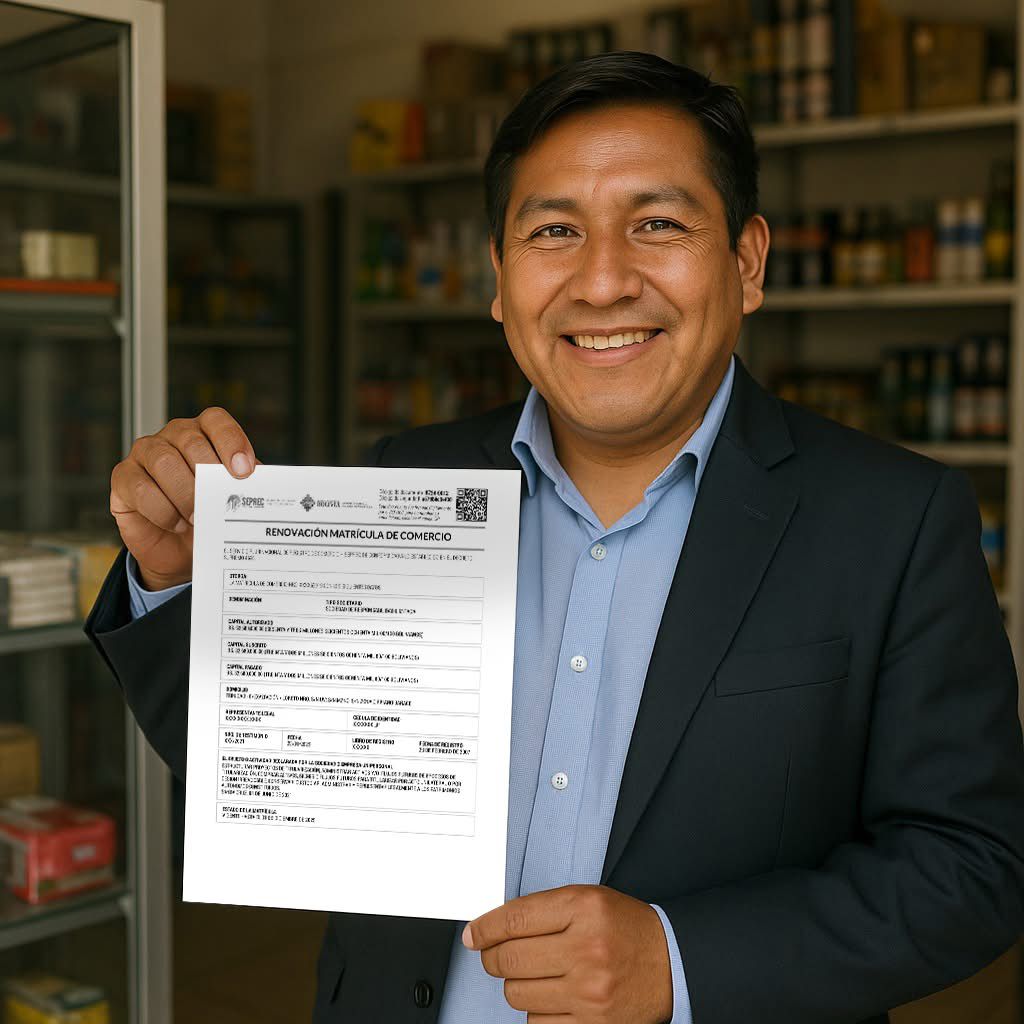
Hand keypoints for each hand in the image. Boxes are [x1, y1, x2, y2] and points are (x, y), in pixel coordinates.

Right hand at [109, 407, 256, 588]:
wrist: (181, 551)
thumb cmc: (210, 515)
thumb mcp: (232, 499)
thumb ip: (244, 485)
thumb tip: (263, 484)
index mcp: (204, 433)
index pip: (216, 421)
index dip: (231, 441)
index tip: (244, 471)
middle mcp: (173, 437)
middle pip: (190, 441)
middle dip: (207, 476)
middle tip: (218, 504)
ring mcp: (145, 453)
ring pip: (163, 461)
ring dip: (185, 494)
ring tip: (198, 518)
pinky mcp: (123, 477)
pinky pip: (140, 486)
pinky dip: (162, 510)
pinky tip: (177, 524)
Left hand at [464, 884, 672, 1022]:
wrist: (671, 963)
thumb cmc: (624, 928)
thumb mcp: (588, 900)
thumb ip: (542, 909)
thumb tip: (491, 928)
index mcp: (584, 908)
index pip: (515, 919)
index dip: (484, 928)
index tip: (472, 934)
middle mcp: (586, 949)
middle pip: (509, 959)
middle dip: (493, 957)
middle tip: (495, 954)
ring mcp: (589, 992)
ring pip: (517, 994)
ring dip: (516, 984)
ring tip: (537, 974)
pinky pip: (536, 1022)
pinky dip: (537, 1010)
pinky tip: (554, 995)